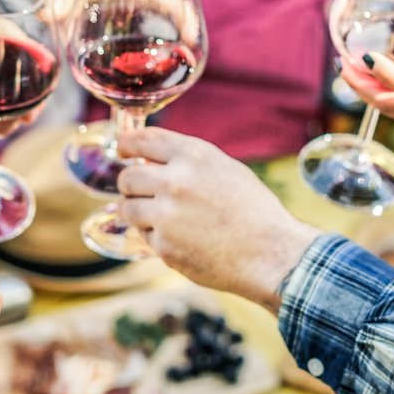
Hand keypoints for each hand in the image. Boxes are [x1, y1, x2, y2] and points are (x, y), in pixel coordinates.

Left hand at [116, 130, 320, 308]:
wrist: (270, 253)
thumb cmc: (254, 211)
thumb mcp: (226, 169)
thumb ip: (189, 162)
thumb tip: (152, 160)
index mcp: (193, 156)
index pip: (143, 139)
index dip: (127, 143)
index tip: (122, 149)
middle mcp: (175, 182)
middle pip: (127, 177)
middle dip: (130, 184)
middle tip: (139, 192)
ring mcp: (166, 216)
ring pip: (127, 208)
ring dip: (138, 212)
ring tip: (161, 219)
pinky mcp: (164, 246)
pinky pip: (144, 236)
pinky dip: (156, 238)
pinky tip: (182, 239)